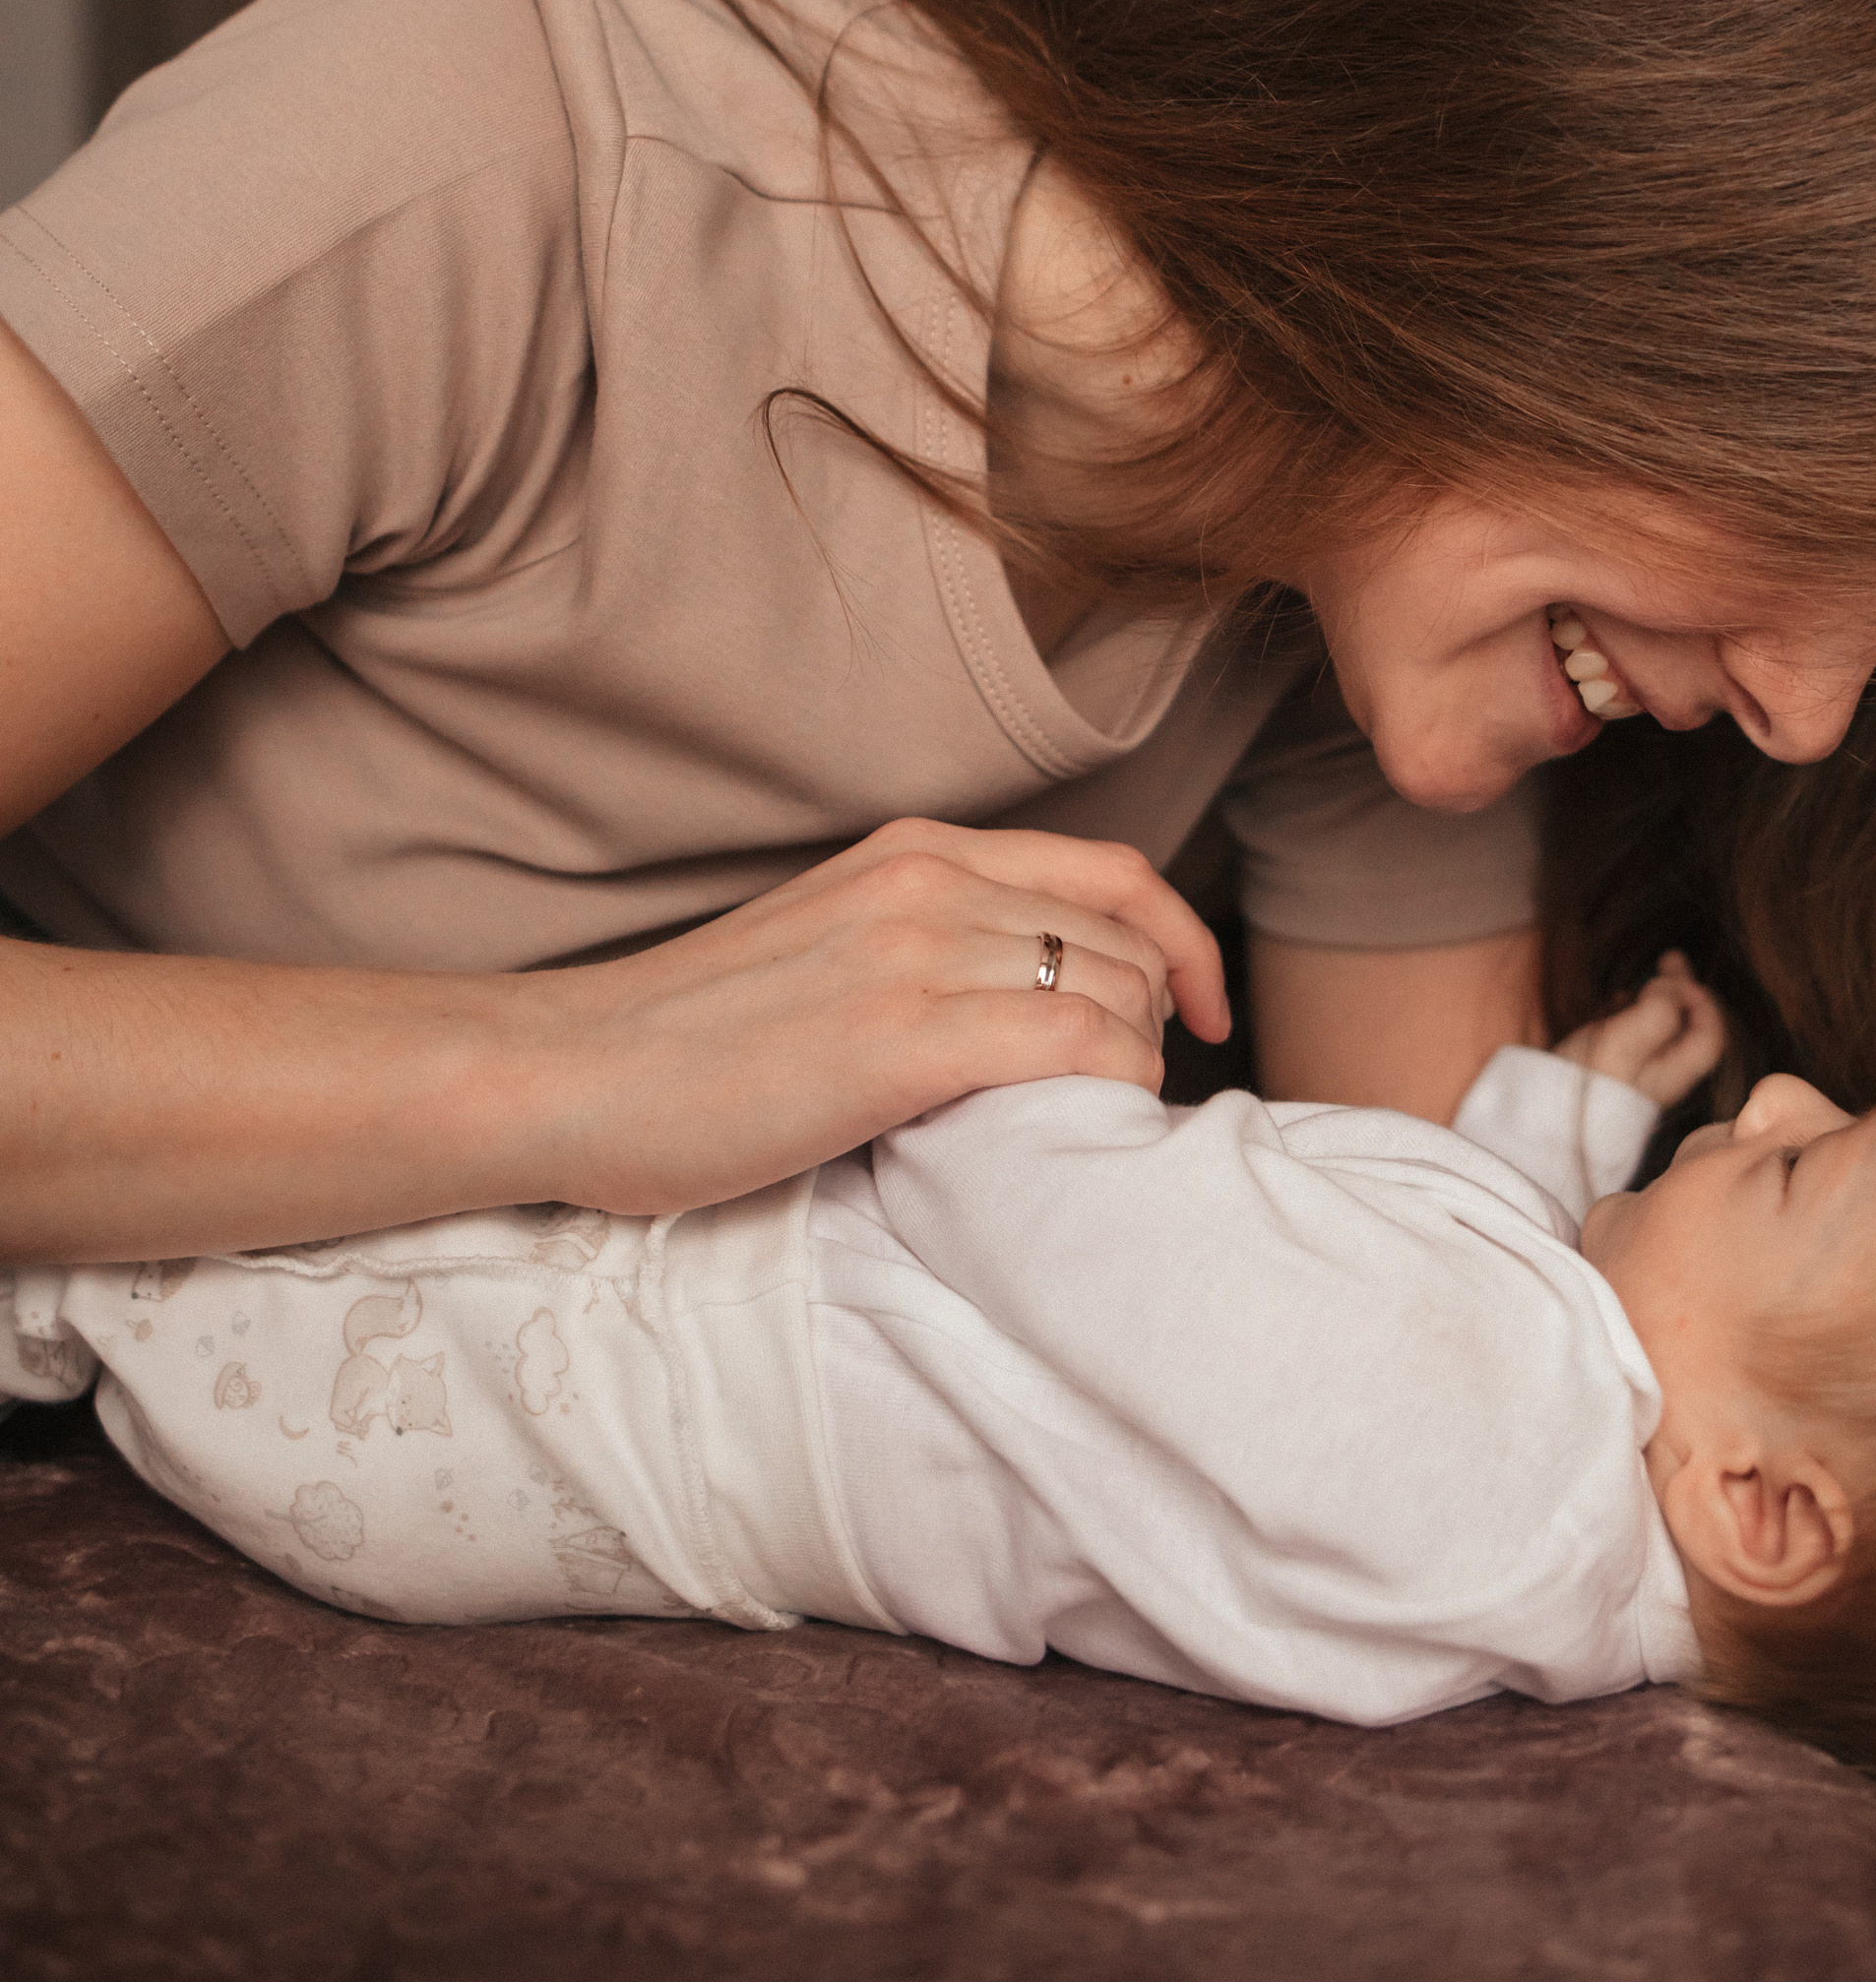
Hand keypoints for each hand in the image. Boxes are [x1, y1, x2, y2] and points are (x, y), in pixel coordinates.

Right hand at [537, 819, 1230, 1215]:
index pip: (1109, 873)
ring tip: (1096, 1122)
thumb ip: (925, 946)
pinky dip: (1111, 1086)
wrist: (571, 1073)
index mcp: (912, 852)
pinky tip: (1085, 1128)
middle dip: (1162, 1021)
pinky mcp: (901, 1037)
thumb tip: (1031, 1005)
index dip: (1181, 942)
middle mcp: (927, 882)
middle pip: (1125, 937)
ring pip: (1113, 988)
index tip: (1199, 1014)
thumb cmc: (686, 1040)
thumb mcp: (826, 946)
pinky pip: (1073, 1041)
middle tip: (1132, 1098)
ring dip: (1136, 1062)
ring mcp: (916, 953)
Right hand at [1555, 950, 1726, 1109]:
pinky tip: (1617, 1002)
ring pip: (1661, 1031)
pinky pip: (1632, 1037)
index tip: (1679, 977)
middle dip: (1681, 991)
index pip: (1711, 1035)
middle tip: (1669, 958)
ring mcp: (1636, 1074)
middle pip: (1687, 1029)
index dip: (1702, 1001)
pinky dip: (1630, 1013)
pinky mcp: (1611, 1071)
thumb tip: (1672, 986)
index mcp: (1674, 1072)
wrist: (1542, 1118)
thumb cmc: (1586, 1081)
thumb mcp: (1625, 1041)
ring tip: (1643, 978)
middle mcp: (1661, 1075)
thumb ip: (1658, 1011)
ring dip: (1657, 999)